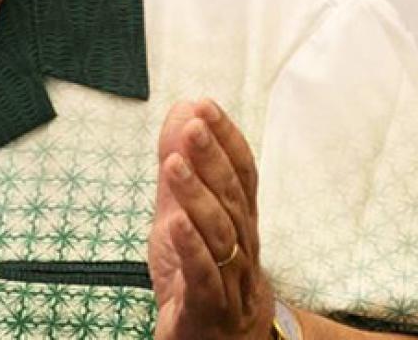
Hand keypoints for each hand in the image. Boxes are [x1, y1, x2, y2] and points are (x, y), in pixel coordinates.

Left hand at [149, 100, 273, 339]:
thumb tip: (181, 111)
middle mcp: (243, 248)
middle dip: (213, 159)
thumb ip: (180, 167)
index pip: (242, 174)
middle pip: (234, 199)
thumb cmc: (200, 278)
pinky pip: (205, 278)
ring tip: (174, 164)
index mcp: (239, 222)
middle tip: (194, 126)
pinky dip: (191, 250)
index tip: (206, 105)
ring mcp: (230, 281)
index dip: (227, 139)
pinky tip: (175, 223)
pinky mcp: (208, 311)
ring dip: (198, 196)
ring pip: (221, 235)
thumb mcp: (181, 215)